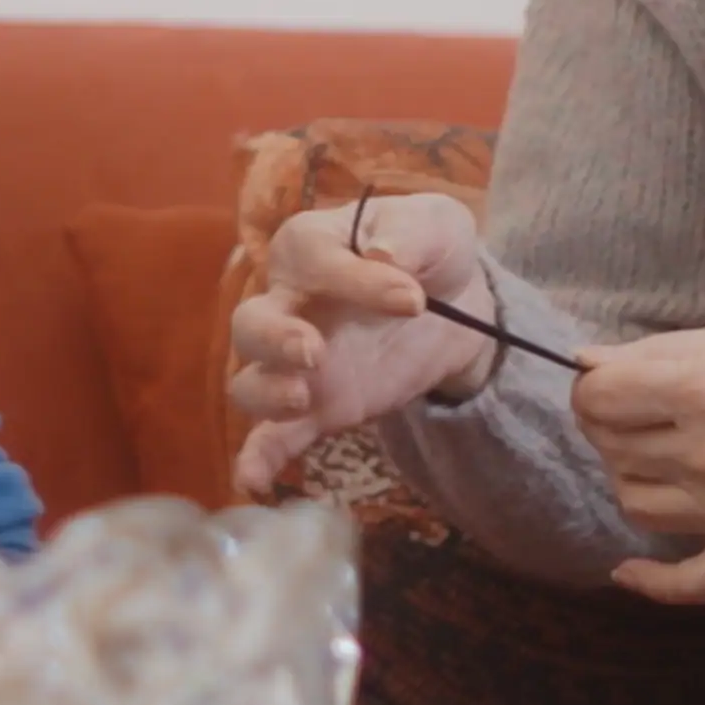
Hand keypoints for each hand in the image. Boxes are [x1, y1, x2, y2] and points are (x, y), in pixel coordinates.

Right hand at [221, 195, 500, 496]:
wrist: (456, 306)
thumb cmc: (431, 252)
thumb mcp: (437, 224)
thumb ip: (412, 233)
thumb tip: (385, 257)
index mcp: (310, 246)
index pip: (313, 259)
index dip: (357, 280)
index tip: (412, 299)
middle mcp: (289, 303)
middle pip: (250, 323)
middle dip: (273, 338)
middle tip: (313, 351)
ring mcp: (296, 363)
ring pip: (249, 381)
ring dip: (266, 392)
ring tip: (302, 398)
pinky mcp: (316, 408)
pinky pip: (272, 437)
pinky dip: (258, 458)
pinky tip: (253, 480)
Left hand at [565, 311, 704, 607]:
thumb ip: (656, 353)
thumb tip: (587, 366)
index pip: (597, 400)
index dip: (596, 387)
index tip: (614, 385)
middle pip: (611, 449)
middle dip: (616, 426)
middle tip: (643, 413)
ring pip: (636, 506)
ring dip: (636, 478)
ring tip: (663, 459)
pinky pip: (687, 584)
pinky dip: (650, 582)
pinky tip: (627, 570)